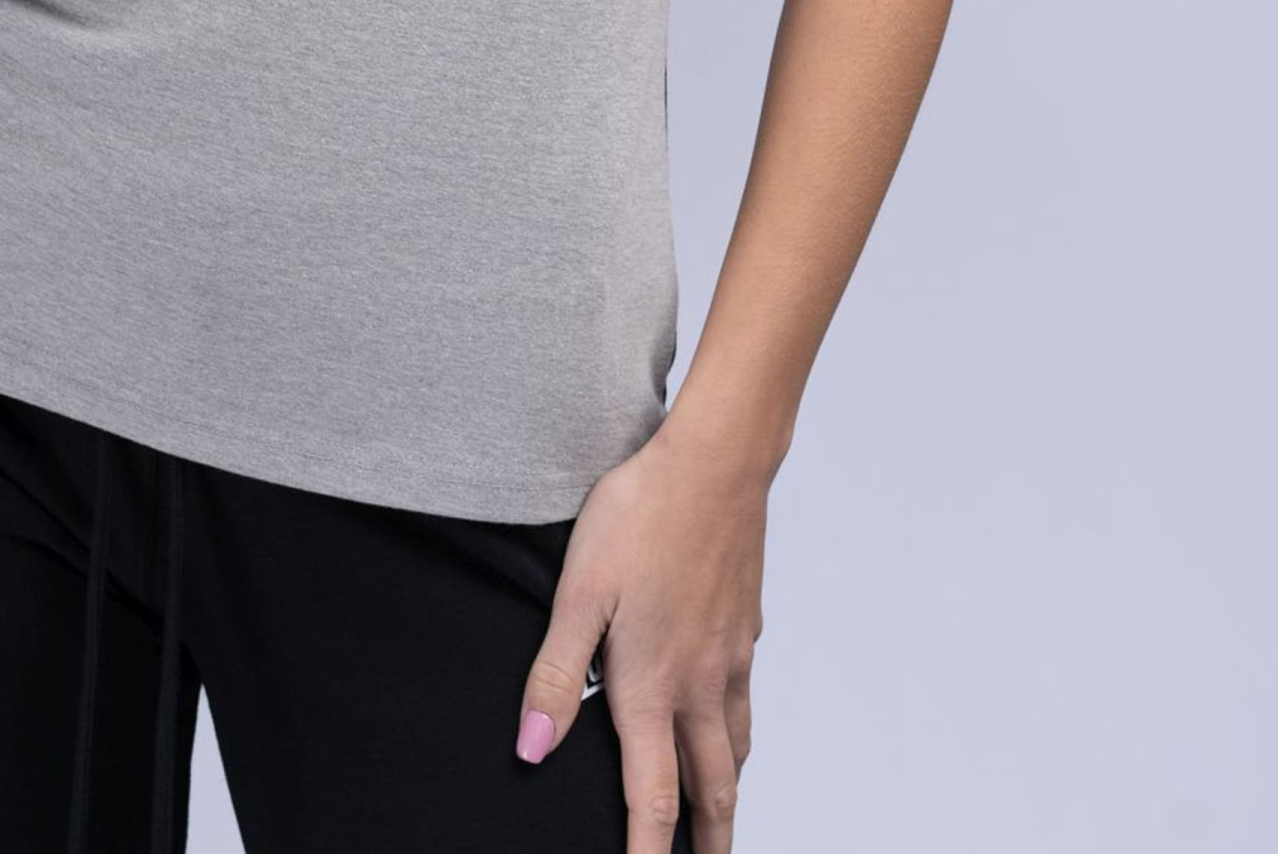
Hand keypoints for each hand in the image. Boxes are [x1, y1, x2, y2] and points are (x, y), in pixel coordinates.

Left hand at [512, 415, 767, 852]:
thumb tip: (532, 750)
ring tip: (718, 813)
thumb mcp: (578, 590)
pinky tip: (725, 712)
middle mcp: (700, 684)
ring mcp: (731, 655)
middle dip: (709, 841)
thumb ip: (556, 673)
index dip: (648, 853)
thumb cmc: (640, 516)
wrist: (716, 462)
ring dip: (726, 791)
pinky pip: (745, 697)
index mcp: (652, 686)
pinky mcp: (745, 623)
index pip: (653, 798)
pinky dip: (738, 730)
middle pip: (712, 789)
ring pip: (736, 747)